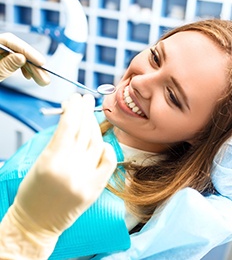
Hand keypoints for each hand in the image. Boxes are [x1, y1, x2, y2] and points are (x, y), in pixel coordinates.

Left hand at [0, 32, 49, 84]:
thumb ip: (7, 64)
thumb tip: (22, 57)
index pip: (11, 41)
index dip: (28, 52)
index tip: (41, 62)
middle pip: (18, 51)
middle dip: (33, 65)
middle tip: (45, 77)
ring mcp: (0, 52)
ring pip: (20, 57)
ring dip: (32, 69)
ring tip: (42, 80)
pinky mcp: (2, 59)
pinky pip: (16, 61)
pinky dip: (24, 69)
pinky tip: (29, 76)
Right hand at [15, 93, 116, 232]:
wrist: (37, 222)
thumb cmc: (33, 192)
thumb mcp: (40, 160)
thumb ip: (59, 140)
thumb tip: (73, 118)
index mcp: (52, 160)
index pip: (68, 125)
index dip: (73, 108)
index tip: (75, 98)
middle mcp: (71, 168)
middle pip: (83, 130)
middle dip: (85, 111)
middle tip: (86, 99)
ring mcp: (86, 179)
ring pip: (96, 142)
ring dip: (94, 125)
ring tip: (90, 115)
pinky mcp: (95, 188)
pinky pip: (109, 161)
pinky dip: (107, 148)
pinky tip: (101, 141)